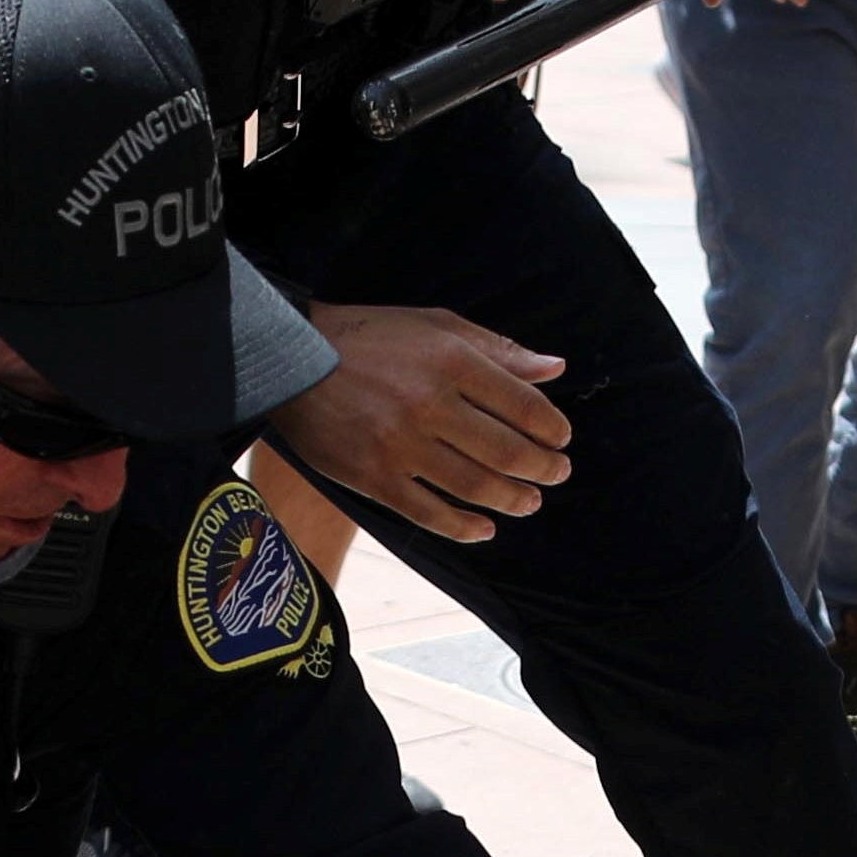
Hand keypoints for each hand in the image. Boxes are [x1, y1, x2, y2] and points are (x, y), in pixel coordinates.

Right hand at [257, 301, 570, 542]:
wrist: (294, 361)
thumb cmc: (371, 339)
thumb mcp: (437, 327)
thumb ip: (498, 349)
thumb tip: (555, 369)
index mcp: (452, 361)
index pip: (522, 404)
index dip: (551, 427)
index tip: (561, 439)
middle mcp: (430, 404)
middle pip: (506, 450)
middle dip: (542, 468)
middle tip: (557, 474)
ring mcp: (400, 445)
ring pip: (474, 486)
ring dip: (512, 500)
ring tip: (529, 502)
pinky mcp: (374, 478)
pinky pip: (429, 514)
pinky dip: (464, 527)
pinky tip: (484, 529)